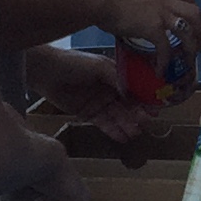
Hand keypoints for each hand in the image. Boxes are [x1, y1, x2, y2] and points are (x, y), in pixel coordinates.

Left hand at [24, 45, 149, 141]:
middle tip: (144, 125)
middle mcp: (110, 90)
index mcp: (115, 75)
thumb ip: (116, 77)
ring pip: (117, 116)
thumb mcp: (98, 66)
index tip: (154, 110)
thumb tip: (133, 91)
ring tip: (134, 134)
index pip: (134, 89)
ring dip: (126, 125)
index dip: (144, 99)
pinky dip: (112, 131)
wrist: (46, 72)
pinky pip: (104, 124)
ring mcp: (100, 103)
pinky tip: (122, 138)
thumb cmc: (73, 63)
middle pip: (127, 105)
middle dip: (136, 115)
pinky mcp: (88, 114)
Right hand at [95, 0, 200, 59]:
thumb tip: (140, 17)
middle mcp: (166, 1)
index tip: (191, 23)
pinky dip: (166, 61)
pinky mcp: (152, 27)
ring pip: (188, 32)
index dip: (193, 11)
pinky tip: (161, 70)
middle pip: (196, 15)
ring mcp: (161, 14)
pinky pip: (166, 47)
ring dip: (191, 49)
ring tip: (186, 62)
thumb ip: (144, 6)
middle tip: (196, 47)